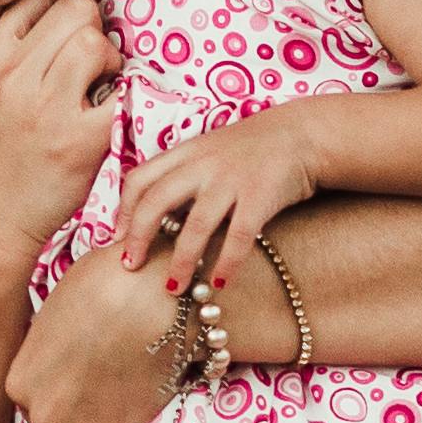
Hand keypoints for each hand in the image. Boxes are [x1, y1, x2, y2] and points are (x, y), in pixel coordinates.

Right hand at [0, 0, 119, 266]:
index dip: (60, 4)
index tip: (66, 31)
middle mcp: (11, 76)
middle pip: (74, 10)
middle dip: (90, 28)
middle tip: (89, 59)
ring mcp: (46, 108)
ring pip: (97, 42)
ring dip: (109, 59)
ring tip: (100, 85)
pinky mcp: (80, 141)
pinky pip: (120, 93)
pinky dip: (123, 98)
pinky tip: (110, 113)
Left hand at [6, 247, 180, 422]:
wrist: (151, 290)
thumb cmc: (105, 284)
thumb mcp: (58, 314)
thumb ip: (52, 349)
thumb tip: (66, 354)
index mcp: (21, 385)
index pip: (35, 414)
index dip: (62, 408)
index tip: (81, 401)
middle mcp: (44, 415)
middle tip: (107, 406)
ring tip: (128, 408)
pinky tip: (143, 414)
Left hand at [113, 107, 324, 288]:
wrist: (304, 133)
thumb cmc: (253, 150)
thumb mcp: (210, 151)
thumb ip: (183, 175)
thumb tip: (155, 216)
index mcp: (186, 152)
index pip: (139, 179)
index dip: (123, 211)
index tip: (117, 240)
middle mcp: (203, 164)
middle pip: (155, 201)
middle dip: (138, 238)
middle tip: (131, 267)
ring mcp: (231, 180)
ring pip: (195, 226)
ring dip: (181, 261)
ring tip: (174, 289)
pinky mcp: (261, 196)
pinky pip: (238, 237)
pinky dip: (227, 262)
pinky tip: (219, 283)